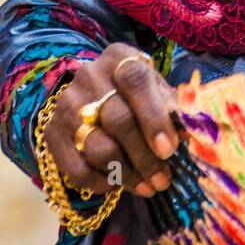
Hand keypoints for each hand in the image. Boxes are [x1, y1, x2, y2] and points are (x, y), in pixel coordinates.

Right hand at [42, 42, 178, 197]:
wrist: (92, 93)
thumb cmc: (136, 92)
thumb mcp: (156, 88)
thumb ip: (172, 106)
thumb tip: (193, 133)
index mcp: (119, 57)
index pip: (136, 81)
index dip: (154, 117)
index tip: (170, 150)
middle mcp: (89, 76)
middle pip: (118, 120)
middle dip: (145, 156)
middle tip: (163, 180)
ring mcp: (67, 104)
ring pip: (97, 148)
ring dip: (126, 174)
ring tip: (148, 187)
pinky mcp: (52, 133)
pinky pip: (75, 168)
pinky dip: (100, 183)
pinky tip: (118, 185)